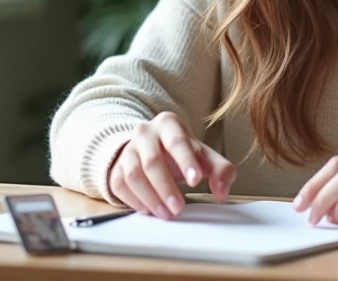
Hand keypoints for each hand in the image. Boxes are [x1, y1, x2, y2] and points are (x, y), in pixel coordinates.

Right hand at [108, 111, 236, 218]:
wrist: (152, 149)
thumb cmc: (182, 154)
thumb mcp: (205, 157)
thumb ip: (221, 171)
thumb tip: (222, 193)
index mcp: (168, 123)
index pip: (177, 141)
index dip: (186, 162)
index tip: (195, 181)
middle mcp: (144, 133)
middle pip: (152, 161)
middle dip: (166, 187)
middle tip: (178, 208)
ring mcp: (127, 150)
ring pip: (134, 175)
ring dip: (150, 198)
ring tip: (166, 213)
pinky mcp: (115, 169)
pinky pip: (120, 186)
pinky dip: (135, 201)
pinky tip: (150, 210)